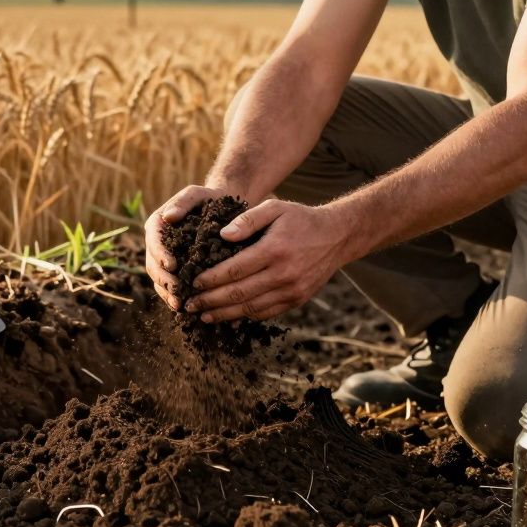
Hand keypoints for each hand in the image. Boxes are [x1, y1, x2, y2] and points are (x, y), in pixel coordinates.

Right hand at [144, 185, 229, 309]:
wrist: (219, 210)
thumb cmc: (207, 199)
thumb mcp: (196, 194)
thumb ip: (183, 201)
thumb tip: (168, 216)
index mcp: (157, 225)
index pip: (153, 242)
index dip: (160, 255)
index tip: (173, 265)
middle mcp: (157, 244)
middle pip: (153, 265)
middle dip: (163, 280)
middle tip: (176, 292)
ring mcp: (163, 259)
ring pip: (159, 279)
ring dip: (167, 293)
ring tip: (180, 305)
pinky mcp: (174, 271)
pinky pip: (169, 287)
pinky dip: (174, 297)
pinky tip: (185, 307)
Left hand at [187, 199, 352, 322]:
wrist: (337, 236)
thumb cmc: (300, 219)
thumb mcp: (275, 208)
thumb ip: (247, 219)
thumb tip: (222, 236)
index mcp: (274, 250)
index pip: (234, 270)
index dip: (210, 279)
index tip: (192, 282)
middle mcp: (284, 274)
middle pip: (239, 294)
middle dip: (210, 301)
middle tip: (189, 304)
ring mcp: (292, 290)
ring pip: (251, 308)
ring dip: (224, 314)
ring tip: (203, 315)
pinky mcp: (297, 300)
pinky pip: (266, 313)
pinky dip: (245, 317)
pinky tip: (228, 317)